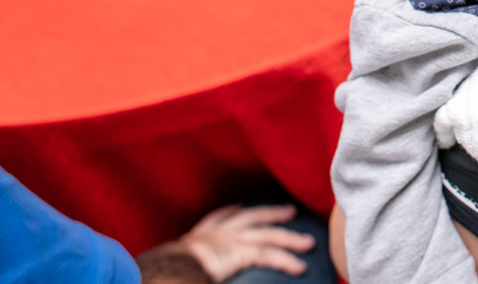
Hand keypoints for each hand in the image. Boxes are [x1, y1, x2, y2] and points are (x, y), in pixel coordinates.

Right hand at [177, 204, 314, 281]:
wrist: (170, 270)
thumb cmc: (168, 270)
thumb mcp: (177, 264)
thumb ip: (191, 261)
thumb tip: (195, 268)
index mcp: (198, 235)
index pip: (217, 218)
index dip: (229, 212)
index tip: (238, 207)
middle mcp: (218, 232)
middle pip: (251, 217)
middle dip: (271, 213)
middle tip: (290, 211)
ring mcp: (232, 240)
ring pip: (268, 235)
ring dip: (290, 239)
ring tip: (308, 243)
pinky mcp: (242, 252)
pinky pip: (270, 256)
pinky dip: (286, 261)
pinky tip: (299, 267)